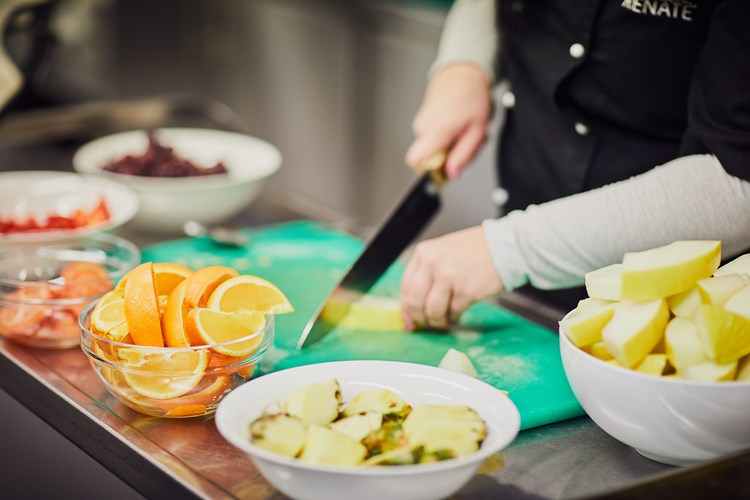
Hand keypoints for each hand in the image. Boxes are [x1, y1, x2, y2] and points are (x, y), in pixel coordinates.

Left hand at [400, 226, 503, 330]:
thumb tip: (412, 309)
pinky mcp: (466, 290)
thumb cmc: (474, 251)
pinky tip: (457, 315)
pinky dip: (454, 318)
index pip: (405, 287)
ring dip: (437, 322)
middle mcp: (432, 263)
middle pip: (415, 302)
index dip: (406, 308)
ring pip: (432, 311)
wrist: (504, 246)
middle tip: (427, 325)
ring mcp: (449, 276)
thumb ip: (426, 275)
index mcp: (423, 253)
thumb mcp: (442, 253)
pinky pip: (453, 313)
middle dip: (420, 319)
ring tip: (444, 321)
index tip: (410, 320)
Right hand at [405, 63, 492, 178]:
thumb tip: (452, 173)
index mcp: (436, 130)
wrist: (463, 72)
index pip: (415, 160)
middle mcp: (423, 126)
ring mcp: (421, 121)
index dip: (429, 170)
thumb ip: (464, 155)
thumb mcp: (477, 130)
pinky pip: (430, 137)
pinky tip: (456, 125)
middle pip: (428, 158)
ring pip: (430, 148)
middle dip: (447, 157)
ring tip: (462, 131)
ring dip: (448, 146)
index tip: (445, 166)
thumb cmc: (472, 96)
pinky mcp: (422, 118)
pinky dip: (444, 136)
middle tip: (464, 143)